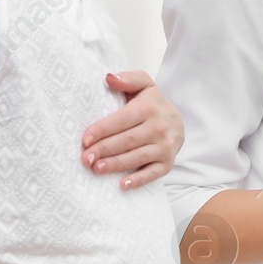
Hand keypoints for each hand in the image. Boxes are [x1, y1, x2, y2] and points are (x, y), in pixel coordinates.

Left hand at [81, 71, 184, 189]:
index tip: (85, 139)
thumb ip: (128, 79)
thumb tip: (109, 78)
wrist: (177, 120)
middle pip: (127, 140)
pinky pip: (153, 173)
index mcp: (149, 107)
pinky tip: (122, 185)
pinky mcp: (168, 162)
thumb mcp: (143, 85)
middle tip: (85, 158)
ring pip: (137, 157)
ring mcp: (165, 146)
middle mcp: (160, 127)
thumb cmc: (152, 103)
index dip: (102, 130)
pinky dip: (138, 180)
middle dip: (104, 150)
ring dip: (115, 164)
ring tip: (96, 169)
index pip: (122, 120)